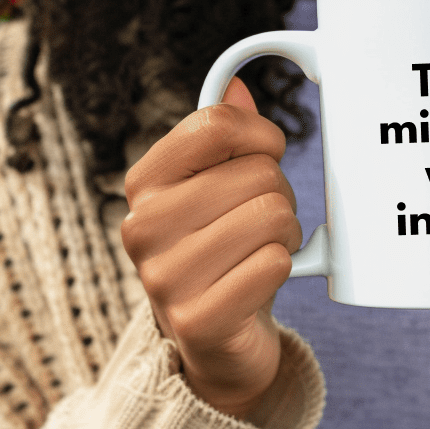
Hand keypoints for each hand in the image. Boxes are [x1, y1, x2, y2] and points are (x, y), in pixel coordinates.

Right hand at [120, 77, 301, 418]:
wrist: (217, 342)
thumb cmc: (223, 255)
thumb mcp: (217, 192)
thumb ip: (223, 140)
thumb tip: (237, 87)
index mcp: (145, 183)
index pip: (216, 124)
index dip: (261, 136)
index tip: (268, 155)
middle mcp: (143, 226)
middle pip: (257, 173)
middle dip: (280, 197)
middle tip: (264, 225)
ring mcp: (164, 277)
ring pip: (272, 216)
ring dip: (287, 235)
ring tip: (264, 252)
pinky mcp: (197, 320)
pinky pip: (274, 264)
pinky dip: (283, 270)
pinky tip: (262, 283)